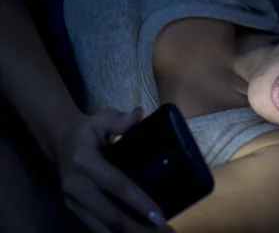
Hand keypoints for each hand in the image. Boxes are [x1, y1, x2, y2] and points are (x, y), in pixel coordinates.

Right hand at [55, 107, 171, 232]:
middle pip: (111, 215)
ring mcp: (72, 202)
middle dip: (139, 227)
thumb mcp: (101, 119)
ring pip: (103, 227)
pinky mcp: (73, 210)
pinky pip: (95, 228)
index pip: (117, 186)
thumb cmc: (86, 130)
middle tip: (166, 232)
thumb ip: (120, 119)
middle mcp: (76, 187)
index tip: (159, 216)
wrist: (56, 140)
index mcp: (85, 163)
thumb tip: (139, 113)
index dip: (139, 202)